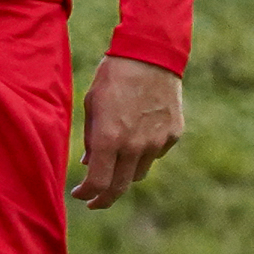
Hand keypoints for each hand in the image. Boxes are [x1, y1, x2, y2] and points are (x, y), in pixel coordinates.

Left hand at [73, 55, 183, 208]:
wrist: (151, 53)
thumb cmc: (114, 76)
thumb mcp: (93, 105)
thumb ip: (92, 138)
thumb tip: (90, 164)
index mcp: (110, 139)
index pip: (98, 183)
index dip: (87, 194)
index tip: (80, 194)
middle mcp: (135, 146)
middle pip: (120, 187)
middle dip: (104, 198)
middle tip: (95, 200)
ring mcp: (157, 141)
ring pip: (138, 172)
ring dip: (124, 172)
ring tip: (116, 159)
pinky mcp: (173, 133)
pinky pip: (156, 153)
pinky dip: (145, 152)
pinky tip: (139, 133)